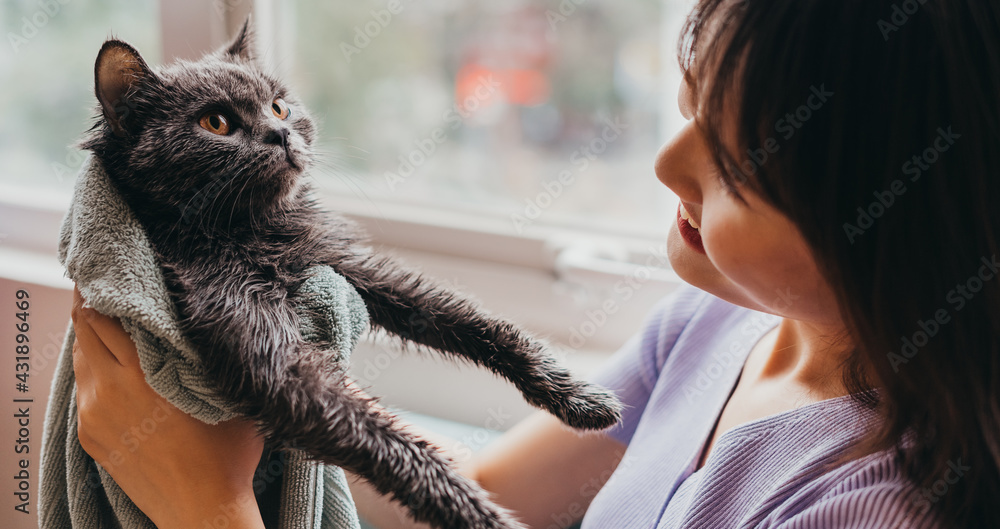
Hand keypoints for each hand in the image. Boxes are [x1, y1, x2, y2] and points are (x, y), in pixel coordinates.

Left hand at [71, 286, 266, 528]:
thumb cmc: (227, 453)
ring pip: (81, 359)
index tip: (112, 269)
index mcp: (142, 373)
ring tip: (112, 320)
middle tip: (109, 284)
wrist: (203, 509)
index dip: (103, 288)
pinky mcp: (90, 435)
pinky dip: (95, 369)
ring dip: (93, 337)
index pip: (105, 314)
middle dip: (94, 304)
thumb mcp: (228, 393)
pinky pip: (85, 389)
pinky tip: (115, 365)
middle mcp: (109, 389)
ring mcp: (93, 415)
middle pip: (85, 329)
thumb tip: (215, 320)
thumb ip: (209, 355)